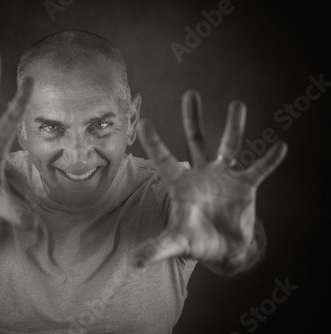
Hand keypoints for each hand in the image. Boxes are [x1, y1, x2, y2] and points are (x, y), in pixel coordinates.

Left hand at [132, 90, 286, 268]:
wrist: (223, 248)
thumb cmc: (195, 240)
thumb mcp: (175, 243)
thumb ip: (156, 248)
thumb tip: (132, 263)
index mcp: (180, 184)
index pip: (164, 159)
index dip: (154, 142)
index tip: (143, 120)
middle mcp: (201, 174)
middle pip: (195, 141)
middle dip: (193, 119)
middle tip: (190, 94)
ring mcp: (223, 178)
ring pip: (228, 146)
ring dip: (233, 126)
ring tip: (237, 104)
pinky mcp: (245, 187)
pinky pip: (258, 170)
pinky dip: (268, 161)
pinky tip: (280, 147)